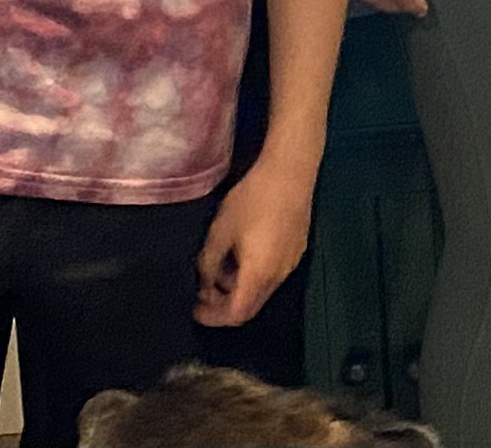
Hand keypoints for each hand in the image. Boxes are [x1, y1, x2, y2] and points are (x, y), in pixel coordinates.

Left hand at [193, 154, 316, 326]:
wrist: (290, 172)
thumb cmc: (252, 201)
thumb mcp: (220, 231)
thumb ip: (209, 263)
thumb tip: (205, 282)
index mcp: (258, 275)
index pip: (236, 314)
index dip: (214, 317)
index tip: (195, 309)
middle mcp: (278, 276)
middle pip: (251, 305)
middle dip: (224, 305)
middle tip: (202, 292)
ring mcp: (290, 263)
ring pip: (262, 289)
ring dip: (238, 288)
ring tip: (218, 270)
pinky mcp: (296, 249)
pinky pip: (272, 274)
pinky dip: (252, 275)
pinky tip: (241, 254)